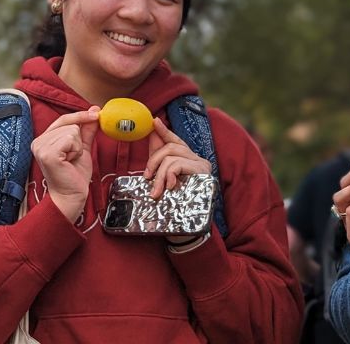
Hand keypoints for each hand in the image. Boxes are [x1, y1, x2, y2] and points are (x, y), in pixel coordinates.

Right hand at [31, 107, 99, 221]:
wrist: (72, 196)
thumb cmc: (74, 176)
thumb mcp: (82, 148)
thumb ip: (86, 130)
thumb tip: (94, 111)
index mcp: (44, 140)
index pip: (63, 119)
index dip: (80, 116)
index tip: (96, 113)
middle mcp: (38, 142)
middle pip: (70, 124)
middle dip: (78, 141)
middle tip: (72, 158)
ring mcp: (41, 147)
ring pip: (71, 131)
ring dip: (77, 147)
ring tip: (70, 161)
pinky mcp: (48, 154)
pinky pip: (70, 139)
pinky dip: (76, 151)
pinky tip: (69, 162)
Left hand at [144, 118, 212, 245]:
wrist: (187, 227)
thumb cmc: (174, 202)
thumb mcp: (164, 179)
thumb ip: (158, 158)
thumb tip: (150, 135)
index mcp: (187, 159)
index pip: (175, 140)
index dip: (164, 131)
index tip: (153, 121)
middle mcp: (197, 159)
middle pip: (169, 148)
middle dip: (153, 161)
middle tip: (146, 177)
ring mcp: (202, 166)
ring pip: (171, 157)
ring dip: (159, 174)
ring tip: (156, 191)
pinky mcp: (203, 173)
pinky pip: (178, 165)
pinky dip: (169, 175)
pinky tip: (169, 187)